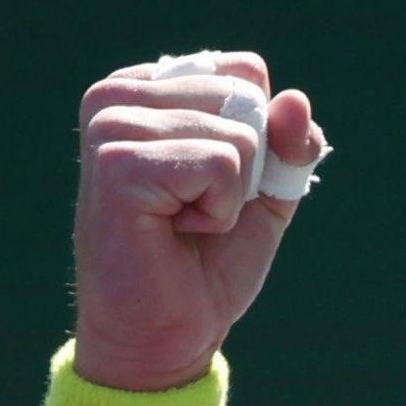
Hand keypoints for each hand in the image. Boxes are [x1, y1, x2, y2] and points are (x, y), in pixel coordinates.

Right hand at [72, 52, 327, 390]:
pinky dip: (219, 211)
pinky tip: (174, 232)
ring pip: (240, 135)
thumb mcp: (267, 187)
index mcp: (146, 88)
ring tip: (182, 223)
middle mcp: (116, 96)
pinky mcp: (117, 164)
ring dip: (231, 195)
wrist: (167, 334)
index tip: (214, 183)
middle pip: (247, 99)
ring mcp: (110, 126)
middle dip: (246, 168)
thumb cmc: (208, 259)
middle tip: (195, 211)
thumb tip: (294, 100)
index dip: (260, 137)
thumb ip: (289, 140)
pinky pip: (222, 164)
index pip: (247, 72)